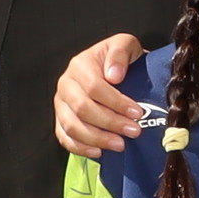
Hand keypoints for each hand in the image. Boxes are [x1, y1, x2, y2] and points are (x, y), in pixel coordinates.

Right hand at [54, 33, 148, 156]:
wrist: (111, 69)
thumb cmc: (119, 58)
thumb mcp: (125, 45)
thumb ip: (120, 53)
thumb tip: (114, 75)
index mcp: (79, 65)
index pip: (94, 87)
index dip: (117, 103)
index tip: (137, 113)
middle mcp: (66, 84)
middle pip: (82, 109)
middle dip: (110, 123)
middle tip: (134, 131)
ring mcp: (61, 103)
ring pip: (72, 126)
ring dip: (98, 139)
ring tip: (121, 145)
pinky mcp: (61, 119)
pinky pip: (64, 137)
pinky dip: (81, 148)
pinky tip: (100, 152)